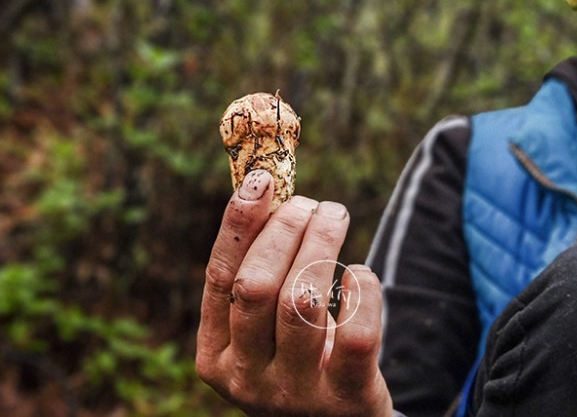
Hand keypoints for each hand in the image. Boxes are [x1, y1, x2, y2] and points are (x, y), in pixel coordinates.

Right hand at [196, 170, 391, 415]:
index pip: (219, 278)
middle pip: (257, 285)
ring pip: (301, 301)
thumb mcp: (264, 329)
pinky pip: (356, 334)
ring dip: (321, 244)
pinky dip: (361, 291)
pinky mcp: (346, 398)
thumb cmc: (296, 361)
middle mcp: (247, 378)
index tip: (261, 181)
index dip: (238, 225)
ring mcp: (295, 393)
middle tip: (310, 204)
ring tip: (335, 216)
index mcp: (216, 356)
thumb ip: (258, 275)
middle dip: (285, 230)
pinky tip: (360, 274)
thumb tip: (261, 191)